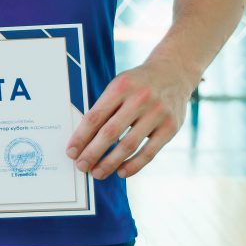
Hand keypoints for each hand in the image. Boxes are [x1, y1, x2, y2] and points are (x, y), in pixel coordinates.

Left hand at [66, 60, 195, 180]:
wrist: (174, 72)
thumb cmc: (139, 83)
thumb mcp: (119, 85)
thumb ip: (104, 108)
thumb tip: (83, 139)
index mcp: (121, 87)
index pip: (95, 117)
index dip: (80, 137)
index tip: (71, 152)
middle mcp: (140, 99)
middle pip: (110, 133)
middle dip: (92, 153)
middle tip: (81, 166)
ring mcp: (157, 113)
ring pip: (128, 145)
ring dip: (110, 163)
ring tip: (98, 173)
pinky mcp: (170, 127)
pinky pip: (149, 152)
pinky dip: (133, 165)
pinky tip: (121, 172)